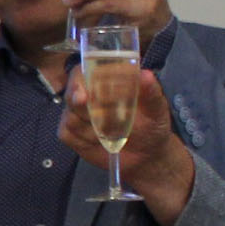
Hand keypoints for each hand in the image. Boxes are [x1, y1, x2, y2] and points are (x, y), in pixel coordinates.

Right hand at [61, 63, 195, 224]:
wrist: (145, 154)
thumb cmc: (151, 124)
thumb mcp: (156, 108)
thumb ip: (151, 91)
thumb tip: (145, 74)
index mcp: (104, 78)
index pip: (83, 71)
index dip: (81, 82)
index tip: (86, 96)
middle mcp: (86, 92)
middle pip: (72, 93)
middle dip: (84, 108)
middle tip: (101, 121)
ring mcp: (75, 112)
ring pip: (71, 116)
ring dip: (91, 128)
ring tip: (113, 133)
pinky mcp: (70, 132)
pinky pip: (68, 133)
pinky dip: (85, 140)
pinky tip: (101, 142)